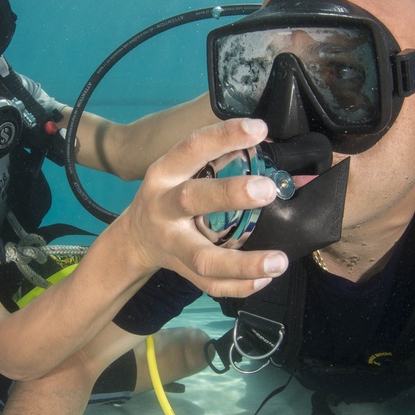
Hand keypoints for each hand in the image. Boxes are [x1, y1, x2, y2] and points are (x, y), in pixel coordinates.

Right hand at [119, 118, 287, 297]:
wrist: (134, 239)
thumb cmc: (170, 194)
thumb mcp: (180, 171)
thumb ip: (219, 160)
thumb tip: (277, 149)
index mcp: (165, 174)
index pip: (192, 147)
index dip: (223, 136)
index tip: (259, 129)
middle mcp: (164, 207)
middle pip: (192, 199)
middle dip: (229, 194)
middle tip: (268, 189)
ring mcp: (171, 244)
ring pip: (204, 258)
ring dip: (243, 263)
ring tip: (280, 261)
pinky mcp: (181, 271)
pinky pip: (210, 284)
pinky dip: (239, 286)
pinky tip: (265, 279)